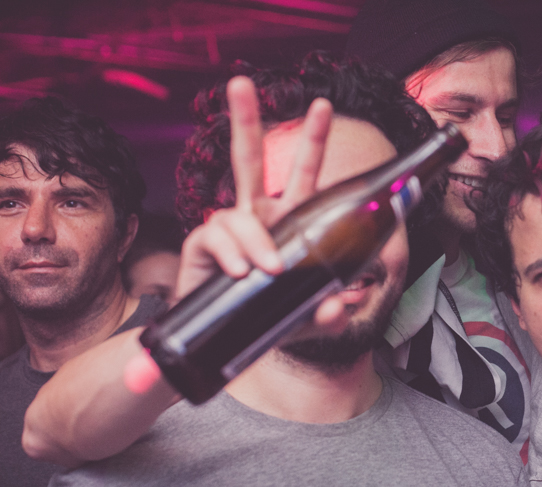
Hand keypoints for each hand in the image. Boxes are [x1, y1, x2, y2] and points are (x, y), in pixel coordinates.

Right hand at [174, 77, 346, 327]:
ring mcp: (228, 232)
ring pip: (235, 209)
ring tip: (269, 269)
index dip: (312, 142)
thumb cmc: (269, 322)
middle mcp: (256, 219)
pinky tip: (242, 272)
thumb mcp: (309, 320)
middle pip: (249, 161)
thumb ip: (328, 313)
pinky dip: (233, 254)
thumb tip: (339, 305)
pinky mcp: (202, 249)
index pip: (302, 177)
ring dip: (256, 238)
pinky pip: (216, 239)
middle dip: (247, 122)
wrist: (226, 348)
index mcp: (288, 223)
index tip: (322, 105)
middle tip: (241, 84)